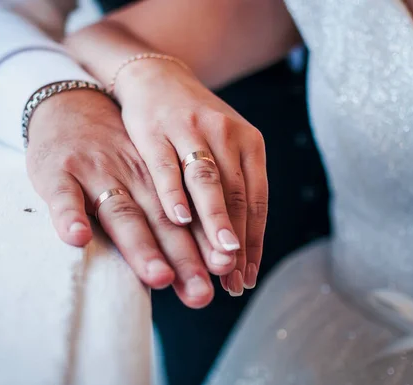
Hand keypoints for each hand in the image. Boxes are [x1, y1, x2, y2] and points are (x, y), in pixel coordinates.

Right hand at [25, 89, 217, 307]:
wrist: (71, 102)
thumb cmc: (115, 149)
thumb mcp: (148, 169)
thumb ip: (171, 209)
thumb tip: (208, 256)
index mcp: (159, 178)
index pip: (190, 217)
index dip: (208, 248)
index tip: (229, 278)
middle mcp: (134, 176)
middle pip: (164, 221)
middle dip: (187, 258)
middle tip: (204, 294)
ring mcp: (96, 173)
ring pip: (122, 212)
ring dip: (142, 246)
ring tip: (161, 277)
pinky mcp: (59, 172)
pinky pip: (64, 197)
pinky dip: (70, 217)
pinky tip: (78, 238)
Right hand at [113, 60, 268, 295]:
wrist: (157, 77)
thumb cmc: (193, 124)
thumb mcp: (222, 147)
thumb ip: (231, 188)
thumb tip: (236, 248)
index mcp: (249, 142)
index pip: (257, 201)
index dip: (254, 242)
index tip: (248, 276)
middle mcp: (225, 134)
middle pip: (237, 195)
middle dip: (236, 241)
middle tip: (234, 279)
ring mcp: (191, 130)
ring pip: (208, 182)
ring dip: (215, 221)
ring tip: (221, 258)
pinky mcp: (156, 130)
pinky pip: (167, 166)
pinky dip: (174, 193)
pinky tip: (179, 220)